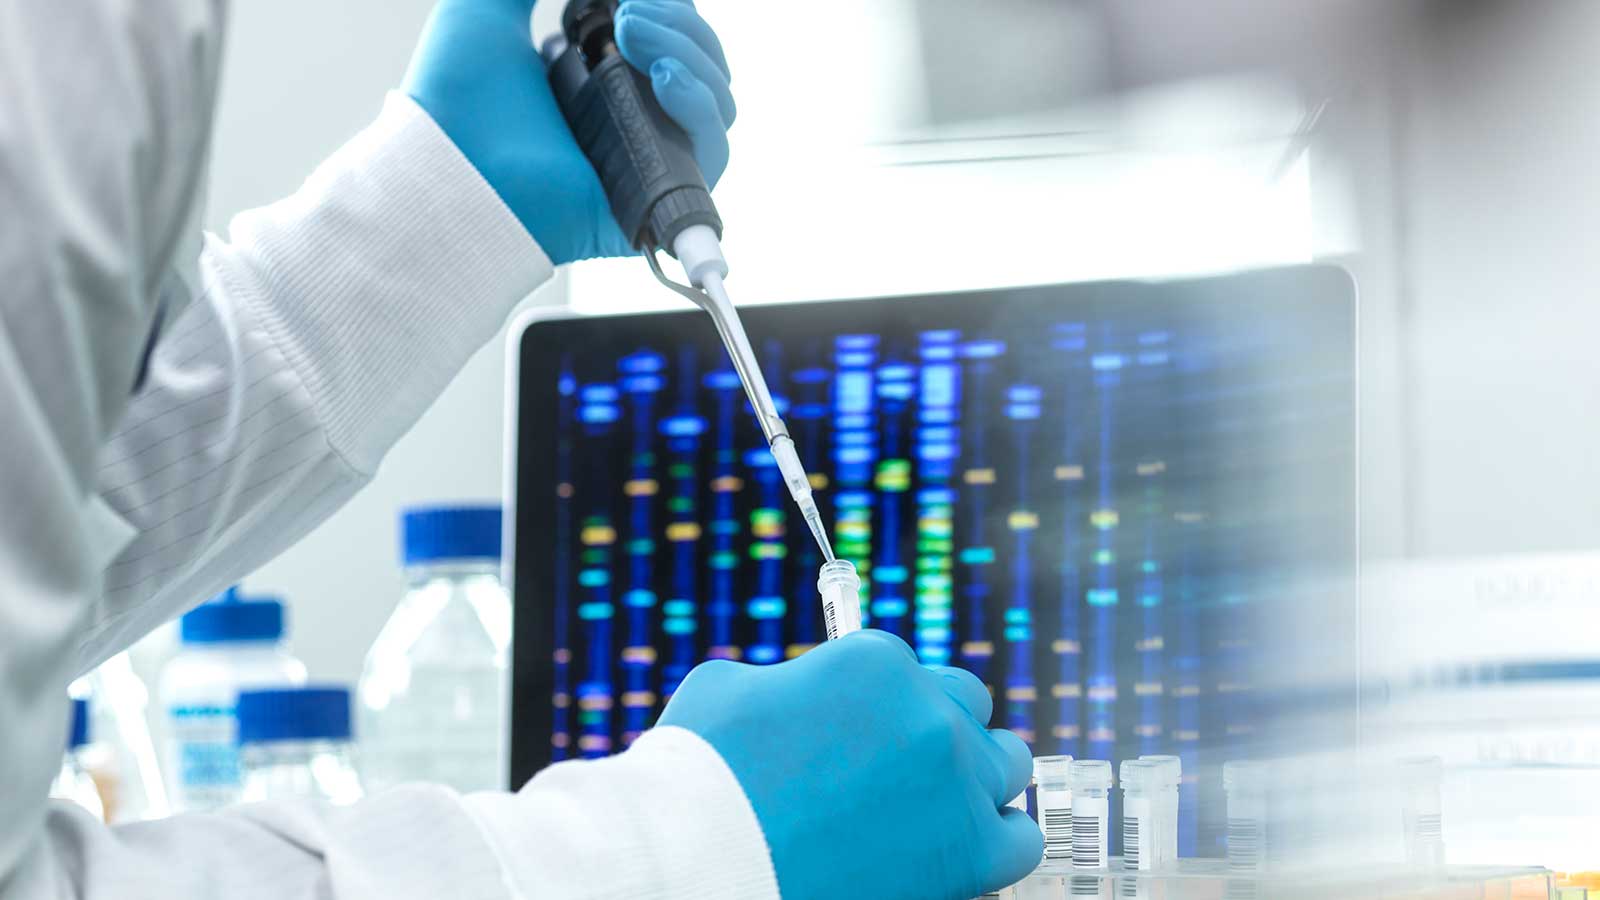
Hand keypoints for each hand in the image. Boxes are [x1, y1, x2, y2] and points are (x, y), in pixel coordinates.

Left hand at [404, 0, 733, 264]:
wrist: (446, 165)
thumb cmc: (456, 99)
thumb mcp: (487, 9)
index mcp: (600, 76)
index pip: (669, 37)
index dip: (670, 8)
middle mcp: (631, 116)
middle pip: (700, 62)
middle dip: (679, 21)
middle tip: (632, 9)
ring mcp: (647, 156)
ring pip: (715, 98)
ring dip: (691, 50)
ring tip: (636, 33)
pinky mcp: (655, 197)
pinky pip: (712, 150)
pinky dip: (700, 104)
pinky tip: (667, 76)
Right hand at [658, 631, 1042, 899]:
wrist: (703, 862)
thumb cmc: (701, 776)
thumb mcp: (732, 690)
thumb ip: (789, 682)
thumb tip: (804, 696)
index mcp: (876, 660)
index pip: (905, 669)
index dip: (878, 703)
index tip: (859, 732)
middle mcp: (929, 711)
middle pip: (966, 704)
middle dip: (934, 729)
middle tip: (895, 767)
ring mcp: (956, 781)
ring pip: (1007, 763)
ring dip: (974, 778)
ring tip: (931, 808)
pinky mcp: (970, 853)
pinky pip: (1020, 839)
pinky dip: (994, 841)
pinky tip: (957, 848)